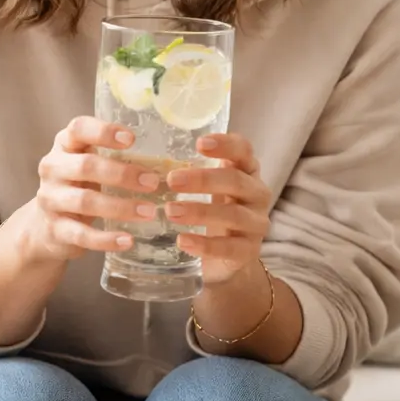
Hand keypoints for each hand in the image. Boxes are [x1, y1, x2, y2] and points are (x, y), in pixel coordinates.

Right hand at [26, 116, 158, 263]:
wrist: (46, 226)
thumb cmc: (79, 185)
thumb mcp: (89, 163)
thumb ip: (115, 156)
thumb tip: (169, 159)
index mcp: (65, 145)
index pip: (78, 129)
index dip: (103, 131)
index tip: (132, 139)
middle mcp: (53, 169)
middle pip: (85, 166)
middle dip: (121, 174)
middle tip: (153, 182)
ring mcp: (50, 200)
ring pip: (85, 201)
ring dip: (120, 207)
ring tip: (149, 212)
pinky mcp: (55, 230)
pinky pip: (82, 234)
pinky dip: (106, 239)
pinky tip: (128, 240)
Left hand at [165, 133, 270, 286]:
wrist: (224, 256)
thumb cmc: (211, 210)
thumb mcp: (203, 187)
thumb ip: (185, 172)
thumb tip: (143, 161)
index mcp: (246, 170)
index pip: (243, 150)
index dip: (225, 144)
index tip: (199, 143)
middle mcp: (257, 193)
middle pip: (236, 181)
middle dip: (203, 179)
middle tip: (172, 180)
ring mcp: (256, 224)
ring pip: (234, 215)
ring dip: (200, 211)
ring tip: (170, 211)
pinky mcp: (249, 252)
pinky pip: (230, 248)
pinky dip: (205, 245)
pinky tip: (182, 241)